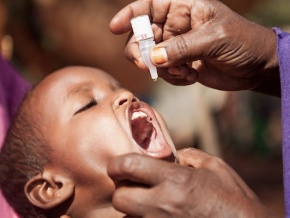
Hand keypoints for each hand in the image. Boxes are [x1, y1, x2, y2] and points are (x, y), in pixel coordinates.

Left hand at [107, 149, 277, 216]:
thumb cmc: (232, 197)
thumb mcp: (214, 166)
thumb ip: (187, 155)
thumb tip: (169, 156)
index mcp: (176, 180)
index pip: (128, 166)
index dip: (117, 164)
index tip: (117, 165)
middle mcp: (163, 205)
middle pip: (119, 198)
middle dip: (122, 189)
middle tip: (133, 184)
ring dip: (132, 209)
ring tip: (148, 202)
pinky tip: (158, 213)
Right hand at [110, 0, 279, 95]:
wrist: (256, 67)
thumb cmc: (243, 42)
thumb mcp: (214, 39)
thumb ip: (182, 47)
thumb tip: (152, 57)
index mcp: (184, 8)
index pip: (149, 6)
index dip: (130, 14)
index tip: (115, 27)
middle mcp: (177, 26)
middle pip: (143, 35)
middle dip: (141, 51)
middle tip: (146, 64)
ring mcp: (178, 47)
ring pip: (152, 58)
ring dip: (164, 69)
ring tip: (186, 72)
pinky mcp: (181, 65)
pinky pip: (165, 73)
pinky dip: (174, 78)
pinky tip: (192, 76)